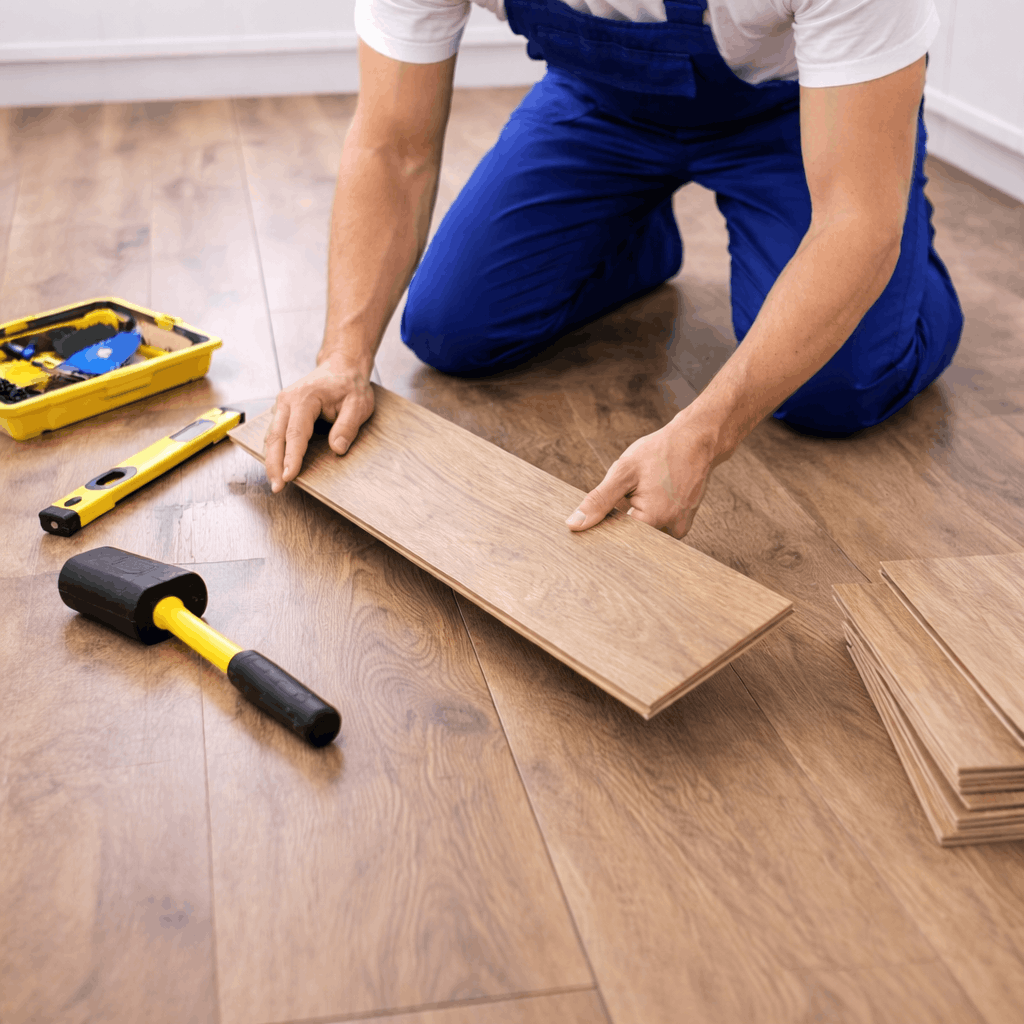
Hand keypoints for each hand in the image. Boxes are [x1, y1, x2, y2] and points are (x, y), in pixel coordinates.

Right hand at [264, 353, 374, 492]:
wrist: (341, 366)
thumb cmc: (350, 385)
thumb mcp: (359, 404)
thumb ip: (347, 426)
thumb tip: (337, 449)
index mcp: (305, 398)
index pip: (295, 434)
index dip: (291, 457)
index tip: (288, 477)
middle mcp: (287, 400)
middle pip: (275, 437)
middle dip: (274, 464)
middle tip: (277, 487)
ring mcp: (282, 405)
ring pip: (271, 436)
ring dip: (271, 460)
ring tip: (275, 482)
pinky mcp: (283, 411)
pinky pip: (275, 433)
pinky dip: (275, 451)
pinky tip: (277, 466)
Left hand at [565, 414, 720, 538]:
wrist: (696, 441)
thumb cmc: (661, 453)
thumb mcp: (623, 472)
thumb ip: (598, 501)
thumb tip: (574, 524)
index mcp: (653, 520)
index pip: (616, 540)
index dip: (604, 528)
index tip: (602, 512)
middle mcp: (670, 530)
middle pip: (632, 539)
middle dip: (620, 522)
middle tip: (624, 495)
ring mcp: (679, 529)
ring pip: (645, 534)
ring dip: (635, 518)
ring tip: (640, 492)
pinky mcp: (683, 524)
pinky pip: (657, 528)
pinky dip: (648, 515)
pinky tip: (649, 495)